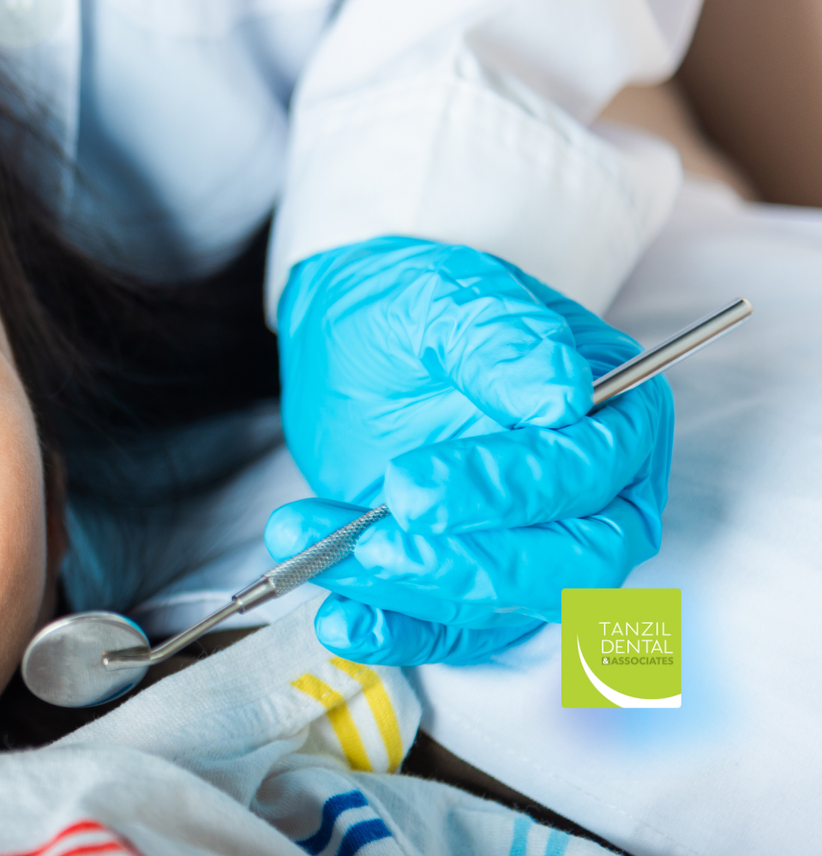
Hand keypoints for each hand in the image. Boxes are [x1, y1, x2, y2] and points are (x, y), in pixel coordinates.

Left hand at [267, 237, 672, 663]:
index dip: (505, 488)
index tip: (408, 483)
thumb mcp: (446, 296)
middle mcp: (599, 496)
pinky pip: (452, 634)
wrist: (360, 335)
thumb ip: (501, 337)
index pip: (585, 472)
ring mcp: (541, 549)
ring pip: (505, 604)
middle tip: (372, 538)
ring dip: (407, 590)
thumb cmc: (419, 306)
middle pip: (571, 562)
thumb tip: (562, 395)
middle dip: (467, 561)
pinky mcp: (479, 586)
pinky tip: (337, 618)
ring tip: (313, 551)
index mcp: (617, 415)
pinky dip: (394, 634)